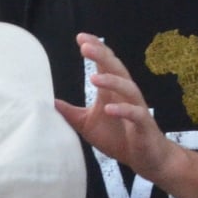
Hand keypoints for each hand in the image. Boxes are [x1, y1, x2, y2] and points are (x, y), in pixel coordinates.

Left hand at [56, 35, 174, 181]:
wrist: (146, 159)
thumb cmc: (118, 138)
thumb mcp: (88, 125)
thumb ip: (71, 113)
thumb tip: (50, 102)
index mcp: (112, 92)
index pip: (105, 64)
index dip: (96, 49)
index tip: (80, 37)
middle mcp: (126, 95)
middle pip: (116, 69)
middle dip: (102, 56)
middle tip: (86, 46)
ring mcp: (137, 109)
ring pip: (128, 88)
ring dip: (112, 81)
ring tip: (94, 78)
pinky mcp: (144, 125)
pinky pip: (135, 114)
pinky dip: (123, 110)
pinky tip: (109, 108)